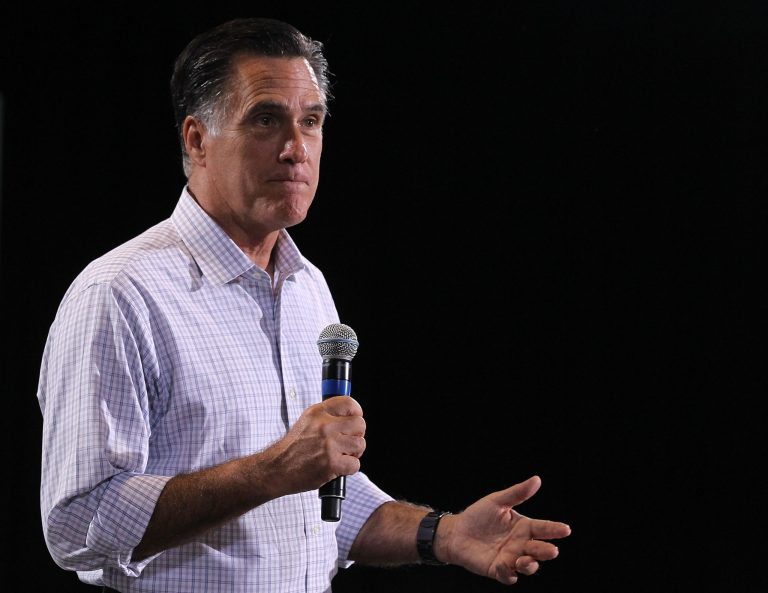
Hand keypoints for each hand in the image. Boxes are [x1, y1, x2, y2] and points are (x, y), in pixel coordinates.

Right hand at [260, 396, 366, 496]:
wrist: (277, 468)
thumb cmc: (293, 447)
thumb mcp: (307, 421)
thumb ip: (327, 415)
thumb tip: (351, 414)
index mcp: (318, 412)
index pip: (349, 403)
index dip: (356, 412)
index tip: (355, 419)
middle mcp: (324, 426)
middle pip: (360, 424)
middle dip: (357, 435)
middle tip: (348, 442)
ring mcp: (329, 445)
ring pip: (360, 444)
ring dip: (354, 453)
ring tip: (342, 455)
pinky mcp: (331, 464)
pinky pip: (355, 464)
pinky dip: (349, 468)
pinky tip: (338, 467)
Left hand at [436, 475, 570, 584]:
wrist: (456, 532)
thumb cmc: (478, 515)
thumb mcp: (497, 501)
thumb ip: (517, 493)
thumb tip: (537, 479)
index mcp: (523, 527)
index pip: (543, 528)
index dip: (554, 529)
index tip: (565, 529)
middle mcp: (521, 544)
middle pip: (539, 550)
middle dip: (546, 551)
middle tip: (552, 550)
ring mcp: (510, 558)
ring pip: (527, 566)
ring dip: (530, 565)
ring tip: (526, 560)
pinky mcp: (498, 570)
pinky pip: (507, 576)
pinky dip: (508, 574)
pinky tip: (503, 565)